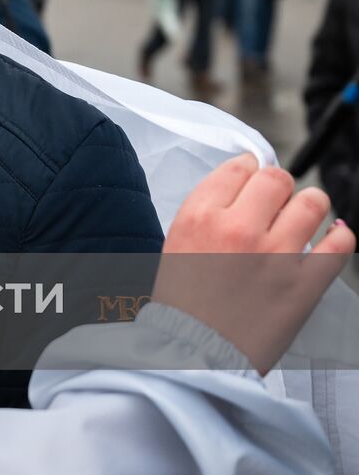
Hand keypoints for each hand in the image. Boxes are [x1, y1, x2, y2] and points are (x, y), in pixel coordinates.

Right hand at [153, 155, 353, 373]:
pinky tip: (329, 240)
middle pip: (277, 178)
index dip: (250, 171)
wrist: (194, 353)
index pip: (240, 167)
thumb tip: (244, 186)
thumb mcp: (178, 242)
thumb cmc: (182, 302)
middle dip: (279, 187)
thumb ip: (209, 211)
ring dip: (309, 207)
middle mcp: (239, 228)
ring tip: (302, 221)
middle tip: (276, 204)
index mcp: (201, 216)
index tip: (254, 181)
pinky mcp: (305, 283)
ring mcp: (276, 254)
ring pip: (313, 202)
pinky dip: (339, 237)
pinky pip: (340, 243)